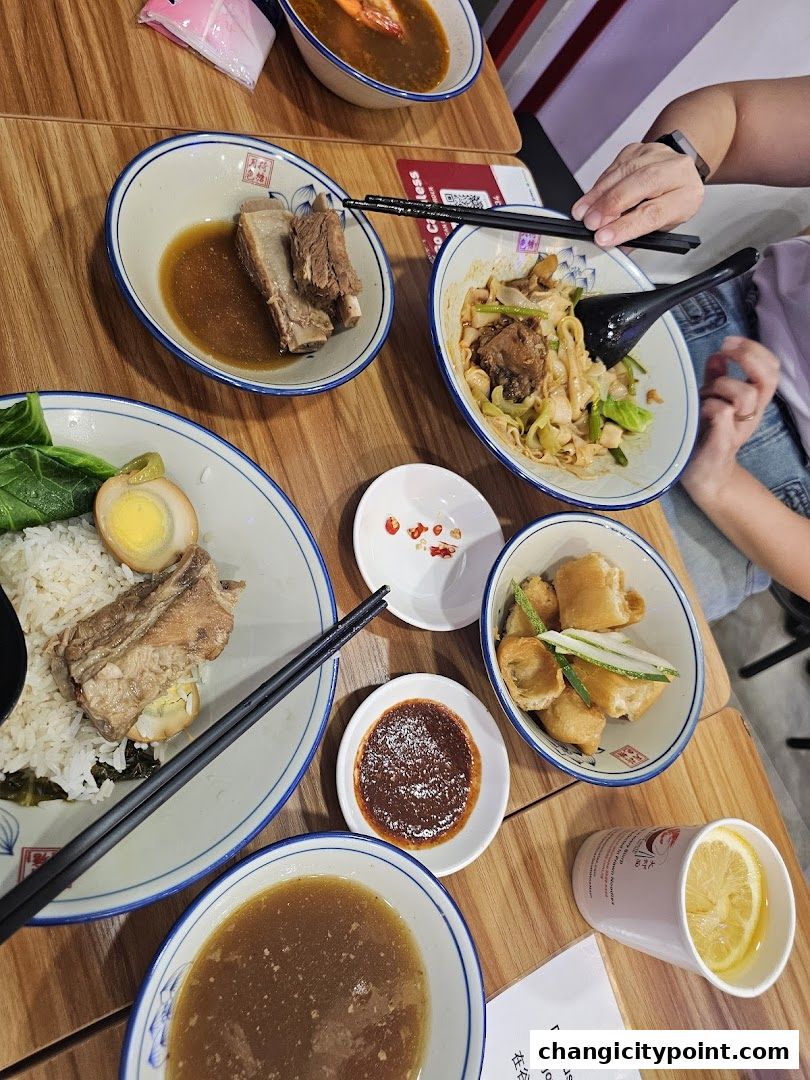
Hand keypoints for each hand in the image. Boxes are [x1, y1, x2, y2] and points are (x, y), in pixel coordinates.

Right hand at [571, 142, 704, 246]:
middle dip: (610, 206)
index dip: (625, 225)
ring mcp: (657, 154)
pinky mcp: (639, 148)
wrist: (675, 177)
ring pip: (624, 172)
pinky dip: (599, 185)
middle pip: (640, 184)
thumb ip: (634, 237)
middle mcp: (676, 170)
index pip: (653, 212)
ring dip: (599, 195)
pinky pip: (614, 166)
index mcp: (686, 197)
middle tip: (590, 223)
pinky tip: (590, 199)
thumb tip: (608, 246)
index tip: (602, 237)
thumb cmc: (667, 205)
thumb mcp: (659, 228)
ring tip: (583, 213)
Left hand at [681, 337, 779, 503]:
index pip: (770, 368)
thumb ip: (716, 379)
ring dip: (720, 386)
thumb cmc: (706, 435)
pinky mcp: (724, 442)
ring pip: (745, 394)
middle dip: (747, 357)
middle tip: (724, 350)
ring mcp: (740, 428)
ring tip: (703, 397)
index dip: (754, 350)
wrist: (705, 476)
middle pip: (768, 378)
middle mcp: (752, 413)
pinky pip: (722, 412)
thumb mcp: (712, 400)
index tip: (728, 342)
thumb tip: (718, 355)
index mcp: (753, 401)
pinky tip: (700, 414)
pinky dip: (708, 406)